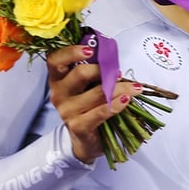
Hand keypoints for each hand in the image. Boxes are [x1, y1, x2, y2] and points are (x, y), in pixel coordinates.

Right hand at [46, 45, 143, 163]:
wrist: (83, 139)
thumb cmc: (86, 107)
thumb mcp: (85, 86)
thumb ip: (91, 70)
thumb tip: (111, 56)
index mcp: (57, 79)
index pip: (55, 60)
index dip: (70, 52)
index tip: (89, 50)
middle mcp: (58, 94)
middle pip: (79, 74)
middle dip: (103, 70)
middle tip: (119, 71)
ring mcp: (67, 111)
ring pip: (97, 93)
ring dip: (119, 88)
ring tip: (134, 87)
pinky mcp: (78, 126)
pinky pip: (101, 112)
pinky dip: (116, 104)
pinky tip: (126, 99)